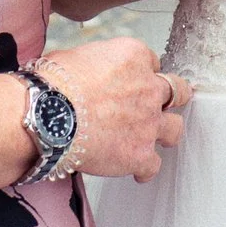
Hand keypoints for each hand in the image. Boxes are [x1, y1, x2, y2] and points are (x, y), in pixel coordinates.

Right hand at [44, 38, 186, 182]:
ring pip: (174, 128)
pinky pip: (153, 165)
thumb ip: (98, 62)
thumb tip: (88, 72)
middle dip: (171, 98)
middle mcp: (148, 88)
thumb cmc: (55, 84)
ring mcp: (148, 122)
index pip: (151, 62)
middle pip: (176, 90)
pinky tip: (139, 171)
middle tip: (165, 104)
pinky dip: (146, 169)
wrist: (49, 115)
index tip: (133, 83)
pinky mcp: (140, 153)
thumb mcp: (80, 55)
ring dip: (166, 133)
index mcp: (134, 57)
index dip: (142, 74)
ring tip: (159, 138)